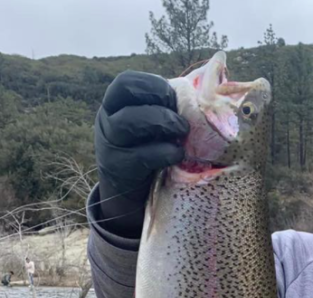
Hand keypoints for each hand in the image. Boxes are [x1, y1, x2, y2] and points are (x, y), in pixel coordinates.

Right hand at [94, 70, 188, 237]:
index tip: (174, 97)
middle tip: (182, 120)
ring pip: (129, 122)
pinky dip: (165, 152)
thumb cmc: (145, 151)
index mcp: (115, 104)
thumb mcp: (148, 128)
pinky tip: (178, 154)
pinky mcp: (120, 169)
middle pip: (127, 97)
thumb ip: (163, 111)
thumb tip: (197, 98)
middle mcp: (107, 120)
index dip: (153, 85)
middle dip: (160, 103)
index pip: (127, 83)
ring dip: (163, 123)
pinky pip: (142, 156)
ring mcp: (110, 144)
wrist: (126, 193)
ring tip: (183, 132)